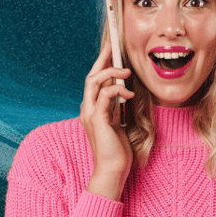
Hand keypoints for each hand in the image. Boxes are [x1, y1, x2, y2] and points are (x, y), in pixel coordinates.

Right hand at [81, 42, 134, 200]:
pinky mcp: (97, 119)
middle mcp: (87, 109)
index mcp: (91, 110)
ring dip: (111, 72)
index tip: (111, 50)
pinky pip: (104, 95)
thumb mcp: (117, 124)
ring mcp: (90, 114)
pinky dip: (117, 90)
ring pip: (94, 82)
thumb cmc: (117, 151)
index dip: (101, 64)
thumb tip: (123, 92)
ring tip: (127, 71)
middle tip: (114, 46)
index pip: (94, 81)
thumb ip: (115, 108)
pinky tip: (129, 93)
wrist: (113, 170)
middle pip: (91, 76)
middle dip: (103, 59)